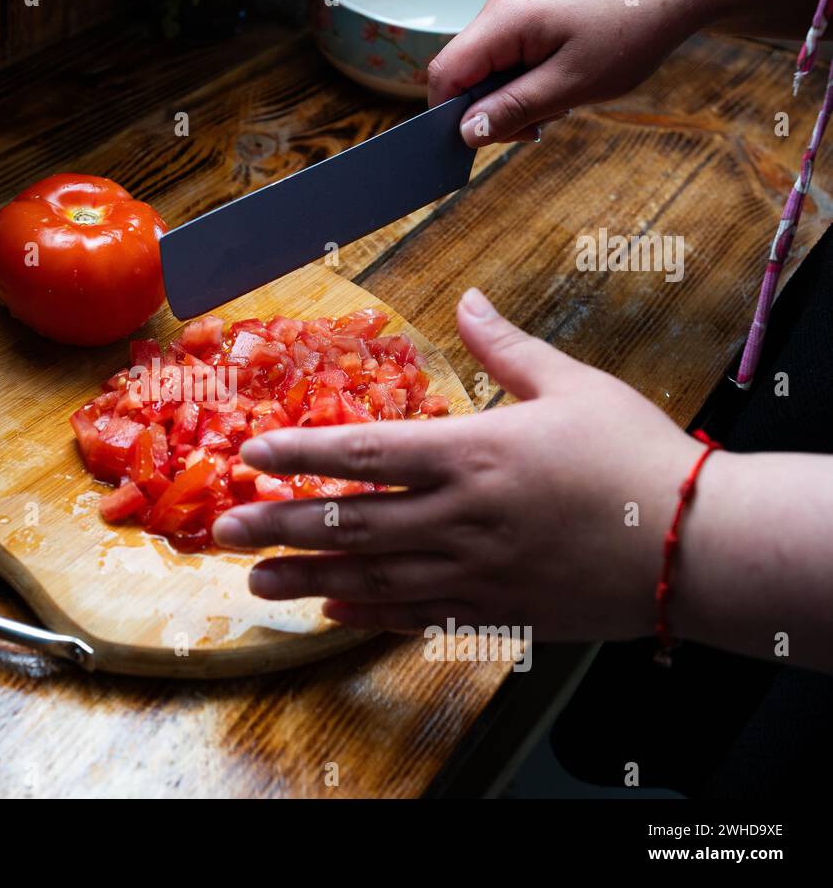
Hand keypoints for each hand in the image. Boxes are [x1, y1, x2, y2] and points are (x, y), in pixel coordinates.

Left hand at [211, 288, 703, 639]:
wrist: (693, 543)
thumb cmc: (633, 454)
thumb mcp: (571, 385)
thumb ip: (506, 347)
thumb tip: (468, 300)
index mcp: (471, 453)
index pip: (363, 452)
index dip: (299, 452)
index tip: (250, 452)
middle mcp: (457, 516)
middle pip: (348, 521)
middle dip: (277, 524)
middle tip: (221, 530)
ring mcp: (470, 569)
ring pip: (368, 576)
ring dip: (305, 577)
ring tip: (254, 581)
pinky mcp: (491, 607)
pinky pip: (414, 614)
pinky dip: (368, 613)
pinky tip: (331, 611)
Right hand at [428, 0, 714, 145]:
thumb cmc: (634, 26)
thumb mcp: (571, 85)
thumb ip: (513, 110)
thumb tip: (467, 133)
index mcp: (504, 20)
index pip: (444, 73)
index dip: (449, 115)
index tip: (479, 142)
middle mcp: (503, 5)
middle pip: (466, 70)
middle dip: (492, 107)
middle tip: (538, 125)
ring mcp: (519, 2)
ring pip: (491, 63)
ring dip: (516, 93)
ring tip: (563, 98)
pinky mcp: (536, 5)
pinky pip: (513, 50)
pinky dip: (530, 73)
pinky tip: (565, 77)